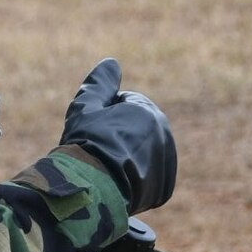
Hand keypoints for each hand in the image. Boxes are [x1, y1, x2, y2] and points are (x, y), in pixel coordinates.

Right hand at [62, 58, 176, 212]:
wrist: (92, 188)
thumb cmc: (85, 144)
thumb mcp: (86, 108)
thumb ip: (100, 84)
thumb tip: (112, 63)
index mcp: (147, 111)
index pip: (125, 105)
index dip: (103, 117)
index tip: (91, 132)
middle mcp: (163, 133)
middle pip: (136, 130)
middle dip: (119, 137)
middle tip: (97, 152)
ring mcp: (166, 162)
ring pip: (143, 154)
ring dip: (128, 158)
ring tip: (106, 170)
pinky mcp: (164, 187)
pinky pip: (149, 179)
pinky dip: (135, 180)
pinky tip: (117, 184)